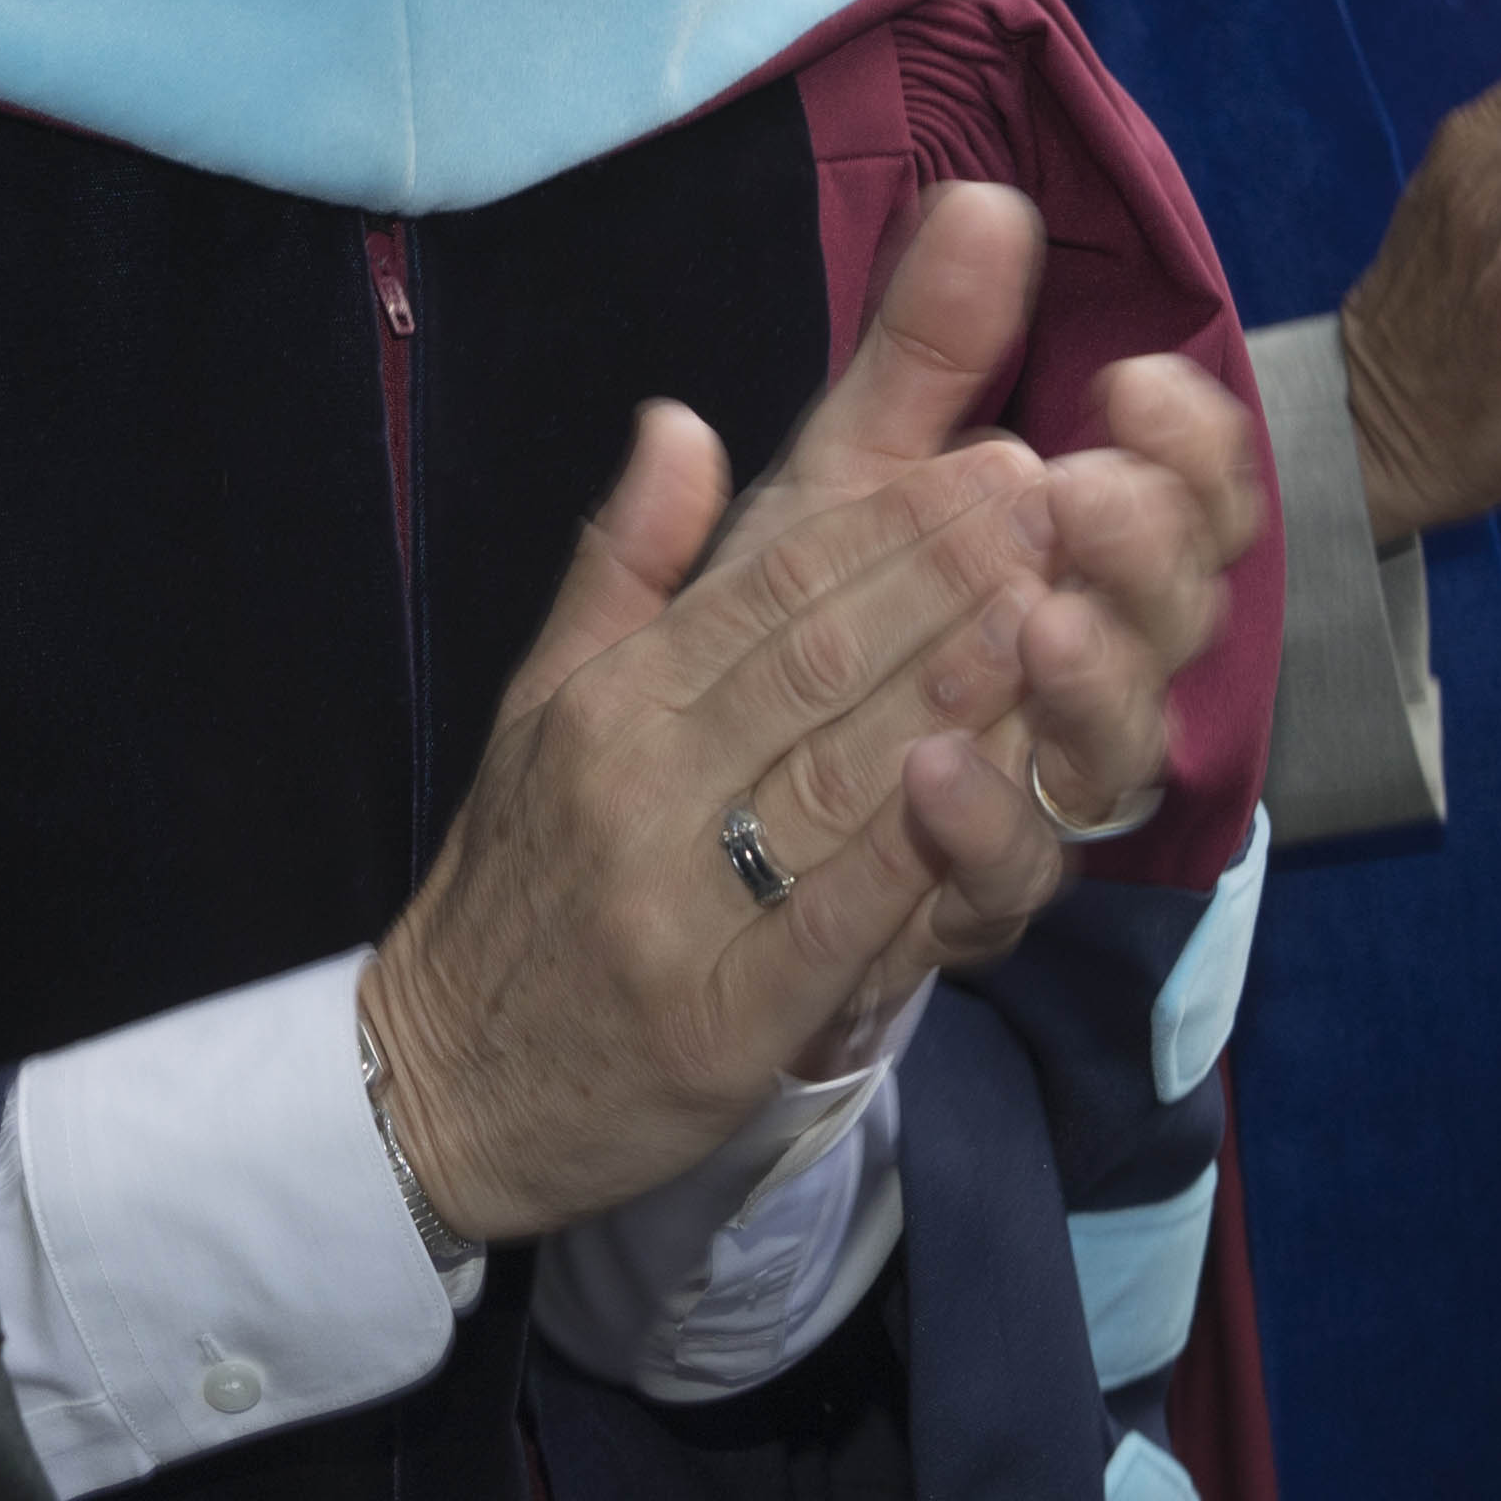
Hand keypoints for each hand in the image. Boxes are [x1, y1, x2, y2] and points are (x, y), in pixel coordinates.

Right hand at [353, 190, 1256, 1247]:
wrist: (445, 1081)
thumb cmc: (520, 882)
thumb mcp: (540, 703)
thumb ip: (625, 565)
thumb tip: (679, 418)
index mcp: (607, 699)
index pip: (767, 590)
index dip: (890, 523)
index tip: (994, 465)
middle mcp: (638, 784)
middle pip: (814, 664)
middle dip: (944, 579)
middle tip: (1053, 509)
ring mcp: (678, 903)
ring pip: (836, 776)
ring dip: (952, 693)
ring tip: (1055, 619)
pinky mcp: (720, 1017)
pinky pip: (835, 918)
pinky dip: (915, 854)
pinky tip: (991, 794)